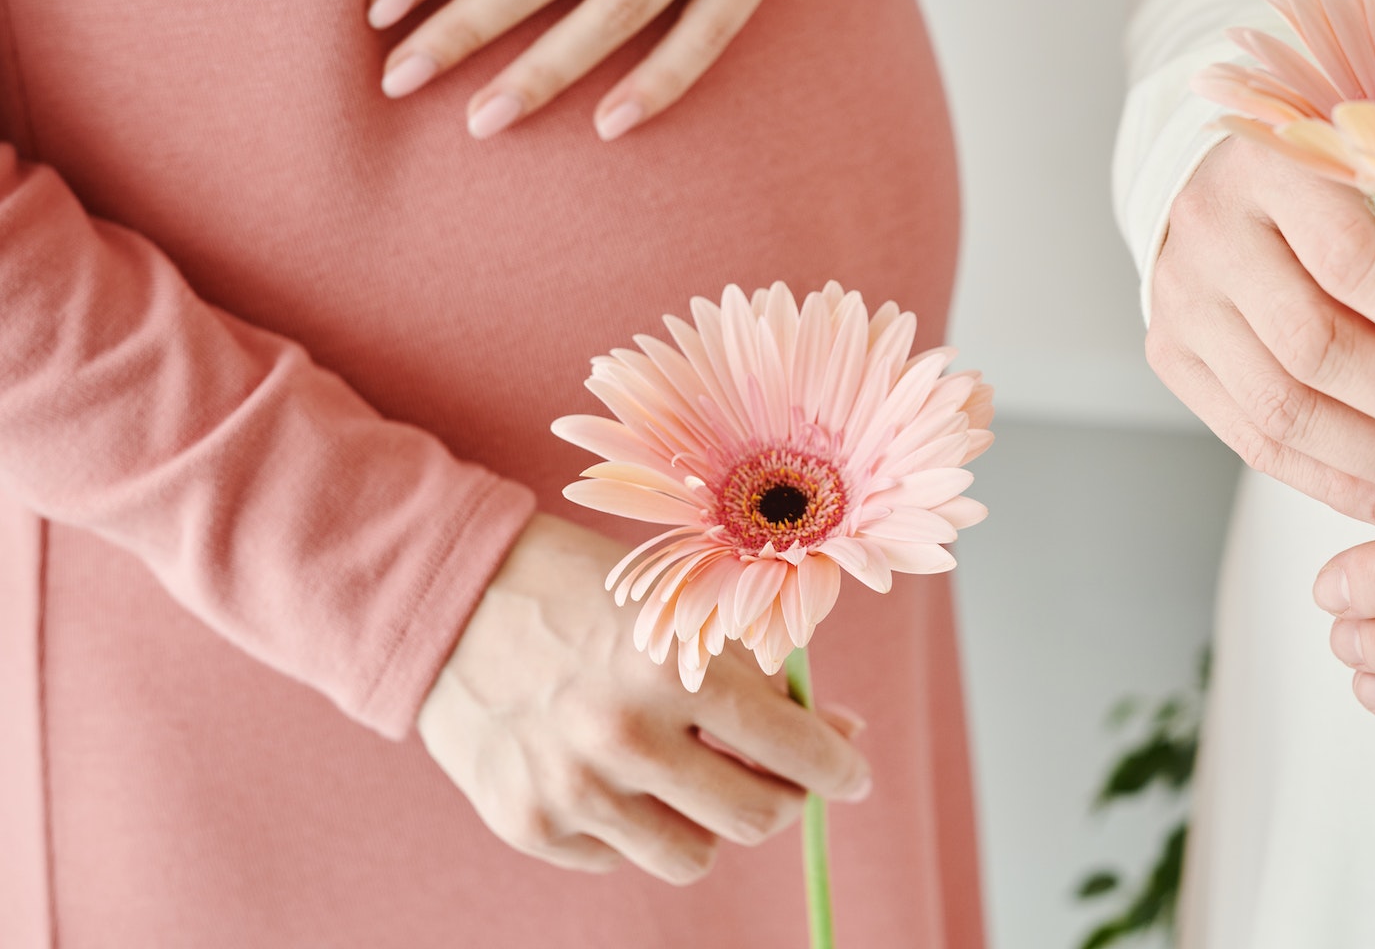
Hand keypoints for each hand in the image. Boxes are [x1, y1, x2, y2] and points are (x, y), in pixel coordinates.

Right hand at [418, 513, 869, 880]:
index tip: (853, 772)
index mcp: (673, 667)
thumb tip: (835, 733)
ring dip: (708, 820)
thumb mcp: (677, 606)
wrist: (451, 593)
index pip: (793, 748)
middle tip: (779, 772)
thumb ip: (756, 671)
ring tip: (690, 772)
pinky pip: (619, 857)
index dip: (840, 766)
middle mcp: (625, 737)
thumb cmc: (580, 587)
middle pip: (754, 817)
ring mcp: (572, 790)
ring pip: (693, 855)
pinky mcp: (527, 824)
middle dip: (783, 796)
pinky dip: (634, 823)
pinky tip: (614, 771)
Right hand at [1148, 136, 1374, 535]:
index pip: (1355, 263)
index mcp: (1274, 159)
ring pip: (1282, 409)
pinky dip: (1340, 485)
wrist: (1235, 182)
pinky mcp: (1173, 355)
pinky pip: (1257, 442)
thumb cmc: (1343, 179)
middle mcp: (1212, 229)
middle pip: (1316, 348)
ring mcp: (1181, 297)